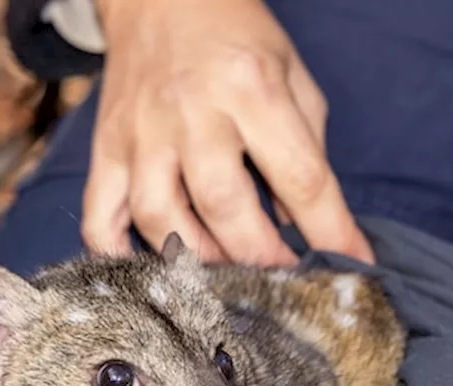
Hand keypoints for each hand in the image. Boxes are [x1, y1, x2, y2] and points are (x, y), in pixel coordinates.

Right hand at [82, 0, 372, 265]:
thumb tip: (301, 226)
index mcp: (253, 89)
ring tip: (230, 275)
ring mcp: (142, 133)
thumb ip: (304, 151)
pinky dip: (118, 254)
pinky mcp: (107, 147)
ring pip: (161, 217)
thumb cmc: (238, 39)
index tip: (352, 267)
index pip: (301, 176)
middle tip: (285, 280)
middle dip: (262, 258)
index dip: (331, 232)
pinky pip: (100, 216)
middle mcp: (193, 111)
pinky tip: (150, 270)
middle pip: (224, 205)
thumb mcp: (292, 77)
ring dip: (200, 261)